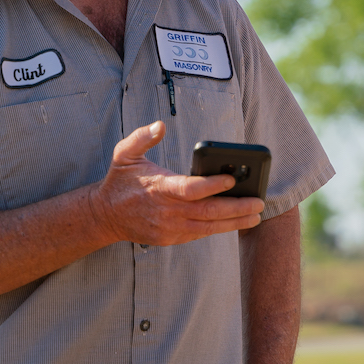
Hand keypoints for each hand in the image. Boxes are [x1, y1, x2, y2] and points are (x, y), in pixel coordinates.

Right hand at [89, 122, 264, 245]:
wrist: (104, 216)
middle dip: (236, 208)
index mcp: (159, 188)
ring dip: (234, 223)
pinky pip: (199, 234)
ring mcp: (169, 228)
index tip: (232, 180)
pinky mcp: (171, 238)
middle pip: (207, 212)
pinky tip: (236, 222)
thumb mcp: (124, 154)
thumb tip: (159, 125)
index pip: (190, 189)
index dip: (212, 185)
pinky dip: (218, 229)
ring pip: (208, 227)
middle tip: (259, 202)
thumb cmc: (121, 181)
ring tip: (256, 216)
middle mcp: (167, 211)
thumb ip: (142, 138)